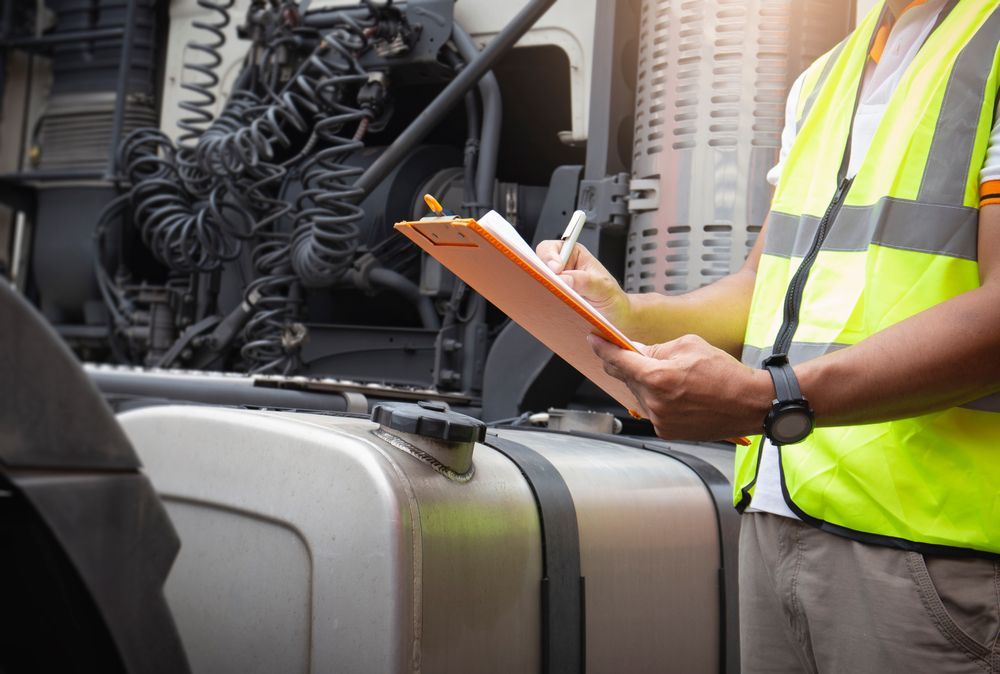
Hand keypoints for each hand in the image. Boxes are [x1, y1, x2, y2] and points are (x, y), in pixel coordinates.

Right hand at [535, 240, 632, 329]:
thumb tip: (563, 278)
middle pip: (538, 265)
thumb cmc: (612, 299)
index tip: (556, 269)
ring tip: (555, 298)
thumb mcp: (603, 288)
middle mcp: (562, 268)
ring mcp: (556, 285)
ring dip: (542, 290)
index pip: (551, 248)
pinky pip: (541, 299)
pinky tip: (553, 307)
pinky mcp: (552, 300)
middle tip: (550, 284)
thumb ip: (585, 281)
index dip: (549, 257)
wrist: (615, 319)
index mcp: (574, 255)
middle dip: (541, 274)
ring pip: (538, 283)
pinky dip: (543, 303)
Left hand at [588, 333, 772, 440]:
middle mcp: (654, 402)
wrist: (750, 404)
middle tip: (627, 351)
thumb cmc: (725, 373)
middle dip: (625, 362)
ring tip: (667, 373)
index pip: (618, 360)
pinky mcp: (666, 430)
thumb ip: (656, 348)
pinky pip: (650, 408)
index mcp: (657, 377)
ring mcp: (659, 419)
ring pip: (638, 393)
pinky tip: (674, 391)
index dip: (603, 348)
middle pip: (625, 377)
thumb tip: (634, 350)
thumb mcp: (688, 346)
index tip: (594, 340)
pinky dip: (655, 397)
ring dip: (643, 381)